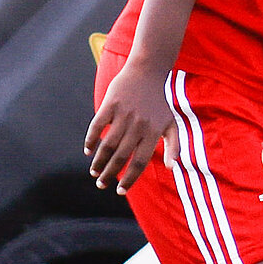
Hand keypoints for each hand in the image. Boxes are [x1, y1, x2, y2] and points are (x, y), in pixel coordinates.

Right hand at [85, 60, 176, 192]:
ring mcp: (123, 114)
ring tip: (94, 172)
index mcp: (153, 132)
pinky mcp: (110, 104)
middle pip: (121, 157)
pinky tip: (88, 151)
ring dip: (99, 161)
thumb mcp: (171, 124)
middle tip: (101, 185)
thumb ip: (174, 146)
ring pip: (107, 144)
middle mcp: (138, 125)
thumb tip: (172, 167)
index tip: (120, 191)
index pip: (140, 162)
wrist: (148, 72)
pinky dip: (91, 140)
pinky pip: (97, 126)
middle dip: (110, 174)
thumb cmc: (159, 103)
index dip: (129, 179)